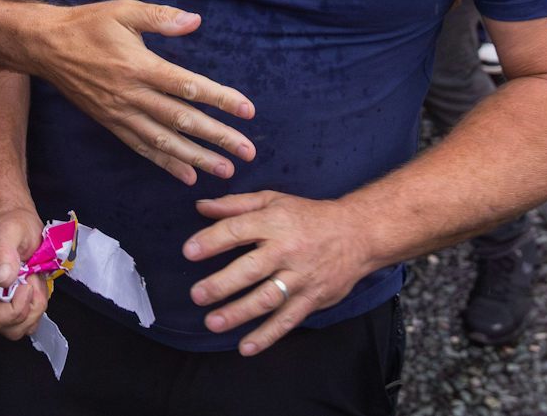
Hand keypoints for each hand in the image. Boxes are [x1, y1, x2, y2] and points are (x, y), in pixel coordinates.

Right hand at [0, 205, 51, 338]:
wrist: (12, 222)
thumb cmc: (11, 224)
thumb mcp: (11, 230)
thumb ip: (5, 251)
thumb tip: (3, 278)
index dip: (17, 307)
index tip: (28, 281)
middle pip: (3, 327)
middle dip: (28, 307)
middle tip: (33, 278)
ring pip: (12, 329)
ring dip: (32, 309)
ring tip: (32, 281)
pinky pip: (17, 325)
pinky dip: (31, 310)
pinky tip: (30, 289)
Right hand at [29, 0, 255, 185]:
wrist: (45, 47)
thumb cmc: (88, 24)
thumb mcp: (124, 11)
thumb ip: (160, 17)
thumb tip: (195, 21)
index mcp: (139, 66)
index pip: (188, 86)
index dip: (220, 99)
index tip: (247, 111)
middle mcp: (132, 95)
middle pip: (182, 121)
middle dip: (217, 138)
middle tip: (247, 152)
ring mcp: (120, 113)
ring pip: (164, 142)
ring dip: (197, 158)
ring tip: (225, 170)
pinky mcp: (111, 123)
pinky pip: (142, 148)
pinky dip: (165, 164)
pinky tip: (187, 175)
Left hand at [184, 192, 373, 354]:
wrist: (358, 234)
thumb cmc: (309, 216)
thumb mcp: (273, 200)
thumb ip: (236, 205)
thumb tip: (201, 207)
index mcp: (274, 222)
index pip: (238, 231)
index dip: (212, 241)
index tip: (189, 252)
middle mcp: (287, 250)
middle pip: (251, 269)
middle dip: (222, 284)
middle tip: (197, 295)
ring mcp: (300, 277)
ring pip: (267, 298)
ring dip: (239, 312)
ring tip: (213, 323)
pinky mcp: (312, 298)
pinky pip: (288, 319)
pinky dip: (267, 335)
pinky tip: (246, 347)